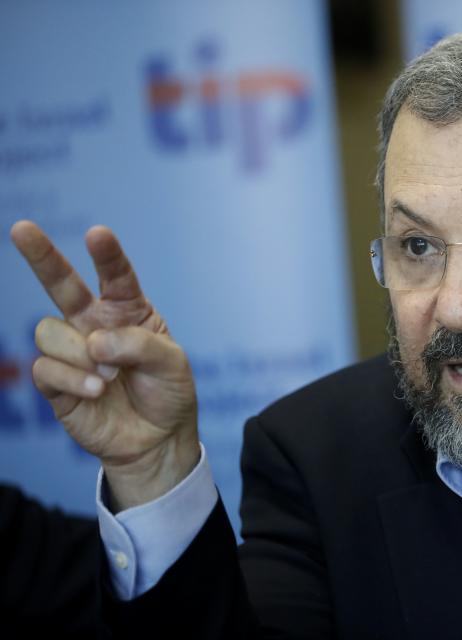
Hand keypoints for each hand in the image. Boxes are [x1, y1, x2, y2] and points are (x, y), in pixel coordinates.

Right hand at [10, 221, 198, 509]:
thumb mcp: (172, 364)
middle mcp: (94, 323)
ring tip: (109, 376)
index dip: (106, 255)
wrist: (156, 438)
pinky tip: (96, 391)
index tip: (98, 234)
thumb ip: (139, 345)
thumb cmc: (168, 392)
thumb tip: (94, 342)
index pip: (116, 275)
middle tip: (21, 228)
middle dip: (41, 256)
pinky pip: (45, 367)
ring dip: (81, 354)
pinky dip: (73, 379)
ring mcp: (72, 350)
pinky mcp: (55, 381)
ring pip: (51, 331)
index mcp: (128, 310)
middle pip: (61, 283)